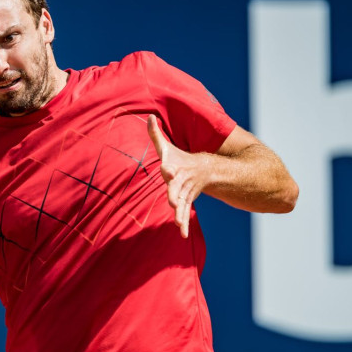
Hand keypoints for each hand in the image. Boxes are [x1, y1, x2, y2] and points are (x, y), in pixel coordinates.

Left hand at [147, 115, 208, 237]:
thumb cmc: (177, 158)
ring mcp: (185, 192)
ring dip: (181, 213)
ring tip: (179, 224)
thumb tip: (149, 116)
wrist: (202, 169)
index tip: (167, 171)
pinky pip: (185, 213)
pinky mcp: (187, 201)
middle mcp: (181, 181)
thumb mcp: (165, 147)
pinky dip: (184, 224)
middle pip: (177, 188)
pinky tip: (183, 235)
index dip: (169, 169)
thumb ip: (155, 134)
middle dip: (175, 194)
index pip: (170, 167)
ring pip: (183, 203)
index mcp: (174, 167)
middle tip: (172, 202)